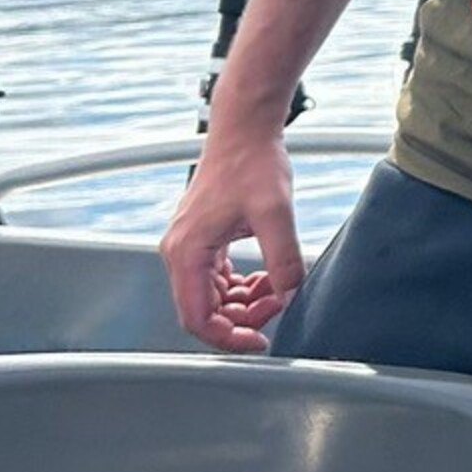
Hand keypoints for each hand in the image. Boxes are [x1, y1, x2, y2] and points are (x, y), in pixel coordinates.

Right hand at [160, 126, 304, 352]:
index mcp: (186, 252)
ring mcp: (190, 246)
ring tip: (278, 287)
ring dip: (246, 302)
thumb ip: (284, 261)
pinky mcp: (203, 240)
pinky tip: (268, 277)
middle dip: (243, 317)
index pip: (198, 319)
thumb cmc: (252, 162)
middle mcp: (179, 252)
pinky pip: (218, 279)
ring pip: (213, 297)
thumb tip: (292, 297)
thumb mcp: (275, 213)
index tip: (260, 341)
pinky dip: (243, 286)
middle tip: (280, 303)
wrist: (245, 130)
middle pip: (205, 311)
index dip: (229, 338)